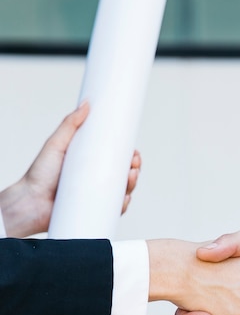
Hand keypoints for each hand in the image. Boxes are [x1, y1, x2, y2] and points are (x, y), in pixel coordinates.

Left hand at [0, 102, 140, 237]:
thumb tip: (86, 104)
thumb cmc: (39, 175)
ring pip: (123, 192)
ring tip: (130, 177)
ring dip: (132, 184)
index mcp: (89, 164)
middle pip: (123, 175)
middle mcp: (95, 180)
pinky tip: (125, 198)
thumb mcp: (56, 144)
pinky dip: (123, 204)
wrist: (31, 202)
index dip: (128, 156)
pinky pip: (115, 209)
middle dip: (134, 169)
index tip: (133, 152)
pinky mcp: (96, 210)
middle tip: (134, 164)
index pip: (115, 159)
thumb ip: (70, 124)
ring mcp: (96, 196)